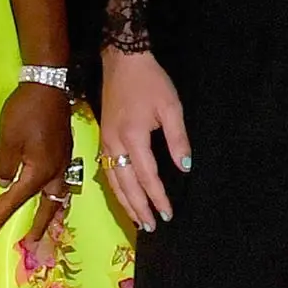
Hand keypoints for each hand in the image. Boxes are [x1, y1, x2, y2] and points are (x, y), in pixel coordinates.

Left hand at [0, 80, 76, 240]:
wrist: (48, 85)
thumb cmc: (24, 112)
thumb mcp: (6, 141)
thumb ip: (4, 167)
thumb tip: (5, 182)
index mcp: (40, 172)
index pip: (16, 200)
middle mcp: (57, 172)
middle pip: (48, 207)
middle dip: (37, 227)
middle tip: (28, 243)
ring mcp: (64, 162)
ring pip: (60, 196)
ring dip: (52, 213)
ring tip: (46, 226)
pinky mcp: (64, 152)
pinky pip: (61, 182)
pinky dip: (55, 195)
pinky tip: (51, 194)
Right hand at [97, 44, 191, 229]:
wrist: (122, 61)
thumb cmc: (150, 82)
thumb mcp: (171, 107)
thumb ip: (178, 139)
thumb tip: (185, 168)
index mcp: (133, 137)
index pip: (146, 176)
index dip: (157, 197)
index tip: (167, 213)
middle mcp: (114, 144)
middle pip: (126, 185)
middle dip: (139, 208)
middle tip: (152, 226)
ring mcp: (105, 142)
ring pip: (113, 181)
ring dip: (125, 203)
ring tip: (138, 220)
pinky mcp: (102, 138)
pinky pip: (107, 171)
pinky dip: (115, 189)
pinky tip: (123, 197)